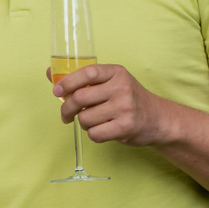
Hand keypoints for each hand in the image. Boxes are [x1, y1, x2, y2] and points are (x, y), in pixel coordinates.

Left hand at [53, 63, 172, 146]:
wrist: (158, 118)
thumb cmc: (128, 99)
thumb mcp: (111, 82)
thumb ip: (84, 79)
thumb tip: (50, 73)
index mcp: (116, 72)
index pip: (87, 72)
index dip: (67, 82)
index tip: (57, 91)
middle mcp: (121, 87)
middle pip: (79, 98)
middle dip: (67, 109)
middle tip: (66, 114)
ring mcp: (124, 107)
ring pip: (85, 118)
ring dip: (84, 123)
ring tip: (94, 121)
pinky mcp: (125, 127)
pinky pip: (94, 134)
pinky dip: (94, 134)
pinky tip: (103, 129)